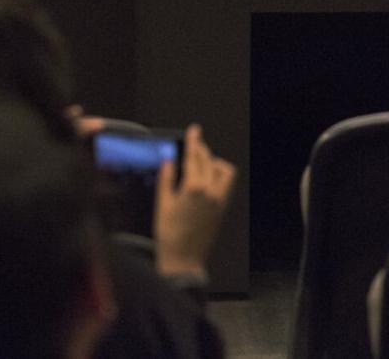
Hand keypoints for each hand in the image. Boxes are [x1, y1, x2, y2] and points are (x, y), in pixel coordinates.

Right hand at [154, 124, 235, 276]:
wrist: (183, 258)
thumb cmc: (169, 234)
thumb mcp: (162, 204)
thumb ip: (167, 179)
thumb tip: (168, 160)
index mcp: (194, 188)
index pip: (195, 157)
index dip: (194, 141)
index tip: (195, 130)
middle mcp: (211, 191)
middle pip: (209, 161)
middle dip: (202, 150)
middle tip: (194, 143)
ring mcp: (220, 199)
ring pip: (224, 171)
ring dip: (214, 163)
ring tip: (200, 163)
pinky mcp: (223, 207)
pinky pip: (226, 183)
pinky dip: (218, 175)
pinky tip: (206, 178)